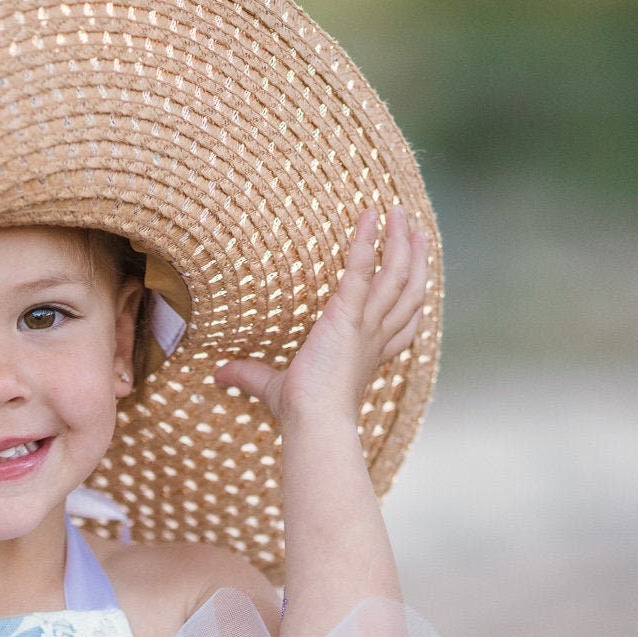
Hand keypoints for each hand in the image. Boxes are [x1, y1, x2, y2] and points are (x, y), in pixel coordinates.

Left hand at [212, 205, 428, 429]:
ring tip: (400, 213)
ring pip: (397, 276)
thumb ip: (250, 376)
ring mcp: (365, 326)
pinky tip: (368, 216)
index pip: (402, 327)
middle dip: (416, 261)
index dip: (413, 304)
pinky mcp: (347, 317)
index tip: (416, 280)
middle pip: (407, 293)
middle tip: (419, 233)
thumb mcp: (273, 388)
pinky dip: (366, 242)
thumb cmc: (301, 412)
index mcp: (368, 355)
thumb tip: (218, 375)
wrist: (313, 422)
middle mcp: (374, 338)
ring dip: (401, 242)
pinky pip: (362, 271)